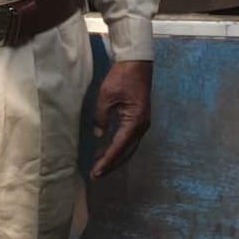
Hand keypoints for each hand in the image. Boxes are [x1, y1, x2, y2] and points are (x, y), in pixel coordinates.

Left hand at [85, 58, 153, 180]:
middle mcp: (142, 126)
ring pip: (129, 148)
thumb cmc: (122, 77)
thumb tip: (97, 134)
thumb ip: (100, 117)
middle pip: (126, 152)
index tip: (96, 171)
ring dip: (115, 158)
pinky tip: (106, 151)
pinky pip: (129, 140)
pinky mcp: (139, 120)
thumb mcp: (105, 96)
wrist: (137, 64)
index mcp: (135, 121)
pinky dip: (118, 148)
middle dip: (111, 164)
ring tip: (99, 166)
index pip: (119, 147)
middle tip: (96, 175)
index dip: (107, 160)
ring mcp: (142, 124)